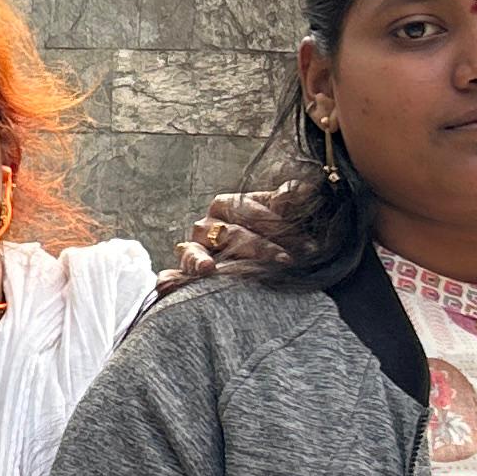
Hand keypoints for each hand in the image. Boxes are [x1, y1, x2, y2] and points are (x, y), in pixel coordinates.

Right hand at [160, 177, 315, 294]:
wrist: (256, 266)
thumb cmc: (271, 238)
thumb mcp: (280, 218)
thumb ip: (287, 203)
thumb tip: (306, 190)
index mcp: (227, 206)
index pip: (249, 210)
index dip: (277, 224)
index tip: (307, 244)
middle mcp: (207, 226)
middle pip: (229, 234)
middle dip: (259, 248)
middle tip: (286, 261)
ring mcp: (193, 250)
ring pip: (194, 252)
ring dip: (199, 260)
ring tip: (207, 269)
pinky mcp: (185, 274)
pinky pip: (171, 277)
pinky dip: (170, 281)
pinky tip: (169, 286)